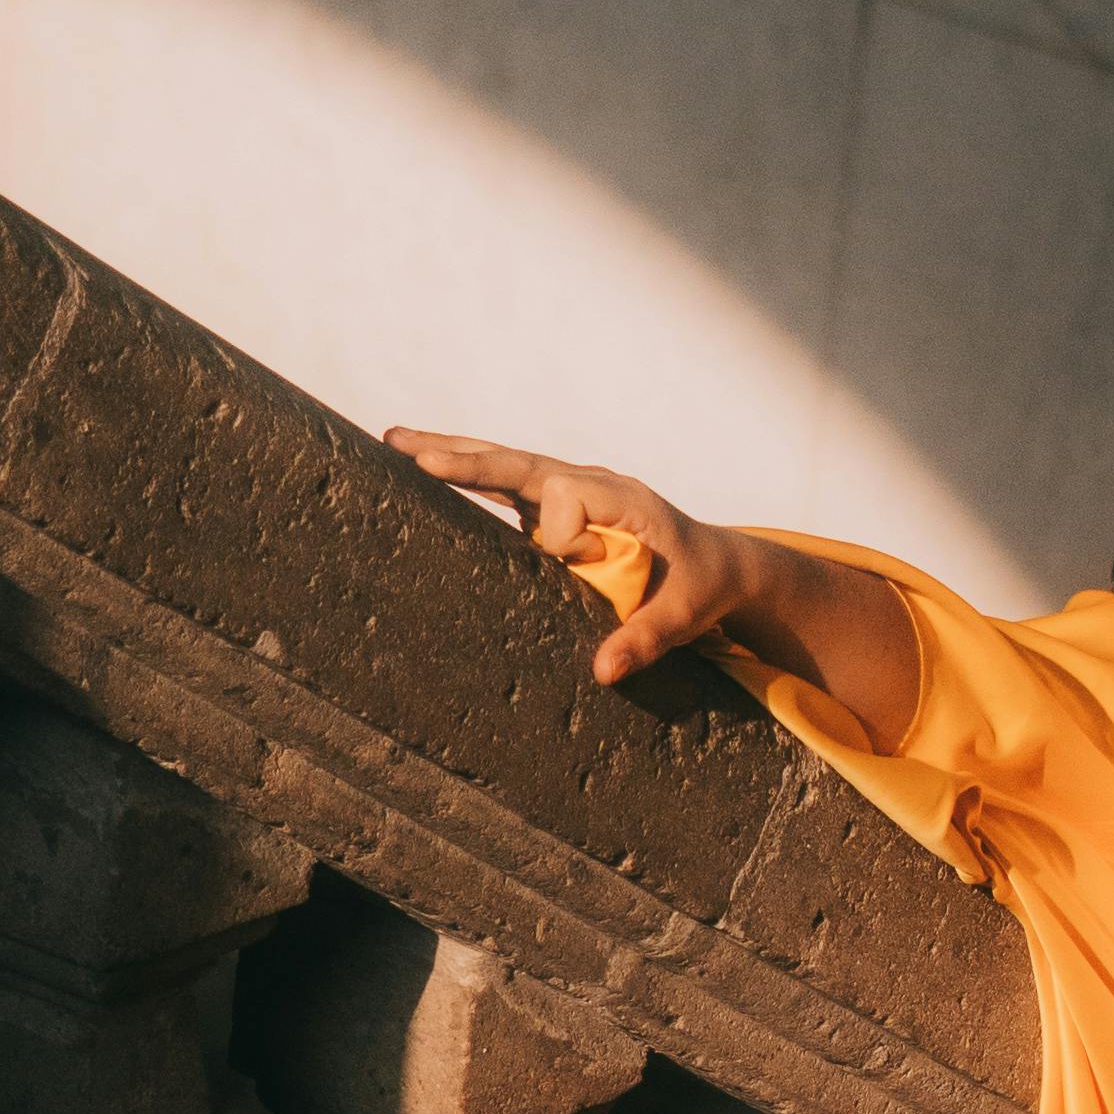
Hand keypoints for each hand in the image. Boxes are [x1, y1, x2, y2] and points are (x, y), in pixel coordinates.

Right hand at [380, 430, 747, 689]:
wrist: (719, 563)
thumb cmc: (703, 586)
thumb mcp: (684, 615)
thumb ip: (646, 639)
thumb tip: (603, 673)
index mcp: (622, 499)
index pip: (569, 495)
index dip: (558, 530)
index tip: (571, 561)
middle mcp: (592, 483)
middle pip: (520, 461)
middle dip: (467, 457)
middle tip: (408, 450)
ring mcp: (572, 490)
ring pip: (506, 464)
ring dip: (453, 453)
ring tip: (395, 440)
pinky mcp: (557, 505)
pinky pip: (506, 483)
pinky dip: (467, 473)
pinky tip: (422, 465)